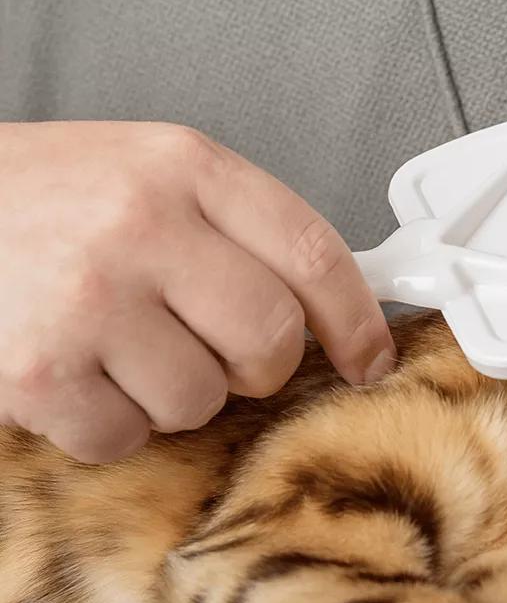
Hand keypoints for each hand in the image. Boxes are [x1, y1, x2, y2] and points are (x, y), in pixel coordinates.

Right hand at [0, 121, 394, 462]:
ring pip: (202, 398)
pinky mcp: (40, 369)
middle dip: (260, 366)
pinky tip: (78, 372)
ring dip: (174, 392)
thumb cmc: (43, 198)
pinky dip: (110, 421)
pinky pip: (127, 435)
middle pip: (271, 338)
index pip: (314, 253)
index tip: (370, 355)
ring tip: (122, 345)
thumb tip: (334, 306)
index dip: (358, 318)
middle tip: (221, 352)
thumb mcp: (150, 176)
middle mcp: (141, 224)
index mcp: (184, 167)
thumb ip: (240, 231)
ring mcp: (89, 297)